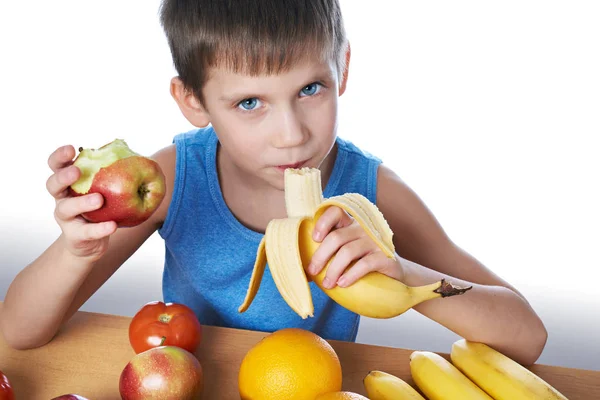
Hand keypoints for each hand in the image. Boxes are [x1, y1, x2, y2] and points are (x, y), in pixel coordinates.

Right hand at [46, 145, 116, 259]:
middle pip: (53, 185)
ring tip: (99, 200)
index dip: (60, 157)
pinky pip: (86, 232)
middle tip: (78, 172)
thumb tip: (138, 156)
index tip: (71, 149)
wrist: (91, 243)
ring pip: (66, 209)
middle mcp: (62, 198)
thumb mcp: (105, 190)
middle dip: (63, 177)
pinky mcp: (75, 236)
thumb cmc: (100, 209)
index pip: (57, 166)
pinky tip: (112, 226)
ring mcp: (66, 218)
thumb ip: (113, 175)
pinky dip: (99, 229)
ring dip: (82, 203)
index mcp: (69, 183)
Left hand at [307, 206, 403, 288]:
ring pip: (348, 252)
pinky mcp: (385, 256)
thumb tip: (304, 269)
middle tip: (313, 271)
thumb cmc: (362, 263)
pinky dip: (351, 275)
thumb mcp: (345, 252)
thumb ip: (329, 252)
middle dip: (320, 256)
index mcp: (350, 224)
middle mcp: (363, 228)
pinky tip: (343, 283)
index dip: (323, 222)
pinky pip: (364, 264)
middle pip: (336, 237)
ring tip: (327, 284)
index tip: (314, 238)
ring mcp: (375, 241)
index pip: (335, 211)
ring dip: (333, 270)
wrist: (394, 276)